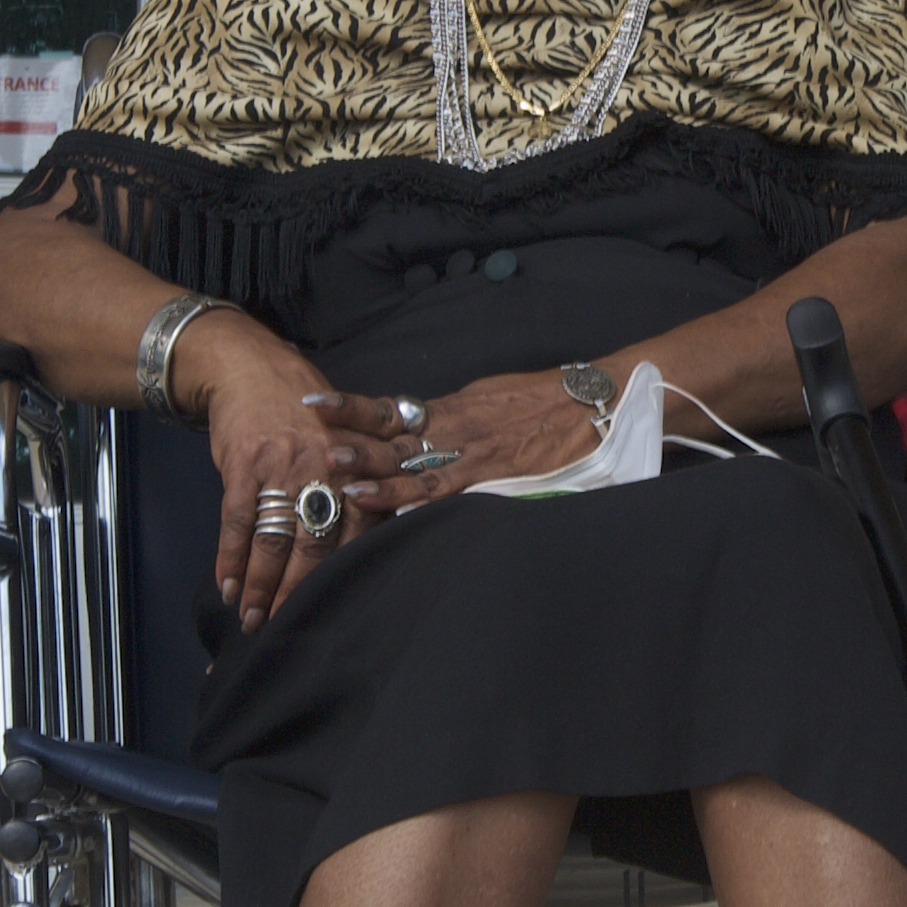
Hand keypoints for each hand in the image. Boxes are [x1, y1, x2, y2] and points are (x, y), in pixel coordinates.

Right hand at [198, 340, 396, 630]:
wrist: (250, 368)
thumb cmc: (303, 408)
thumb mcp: (345, 437)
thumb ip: (359, 484)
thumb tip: (369, 538)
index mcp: (354, 469)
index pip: (352, 535)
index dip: (338, 577)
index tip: (330, 610)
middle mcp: (323, 472)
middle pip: (313, 547)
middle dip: (294, 592)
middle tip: (283, 626)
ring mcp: (281, 470)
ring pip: (272, 541)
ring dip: (258, 585)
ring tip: (250, 617)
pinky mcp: (244, 466)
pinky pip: (237, 522)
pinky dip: (230, 557)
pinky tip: (226, 584)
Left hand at [319, 368, 609, 523]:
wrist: (594, 403)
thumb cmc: (547, 399)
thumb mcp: (491, 396)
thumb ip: (456, 414)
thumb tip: (425, 424)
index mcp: (452, 408)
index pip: (391, 409)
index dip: (353, 408)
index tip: (316, 403)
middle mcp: (456, 430)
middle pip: (393, 437)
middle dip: (352, 441)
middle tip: (312, 441)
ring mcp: (473, 457)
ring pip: (415, 467)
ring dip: (376, 474)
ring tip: (339, 475)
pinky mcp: (494, 479)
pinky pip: (448, 492)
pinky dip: (416, 501)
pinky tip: (389, 510)